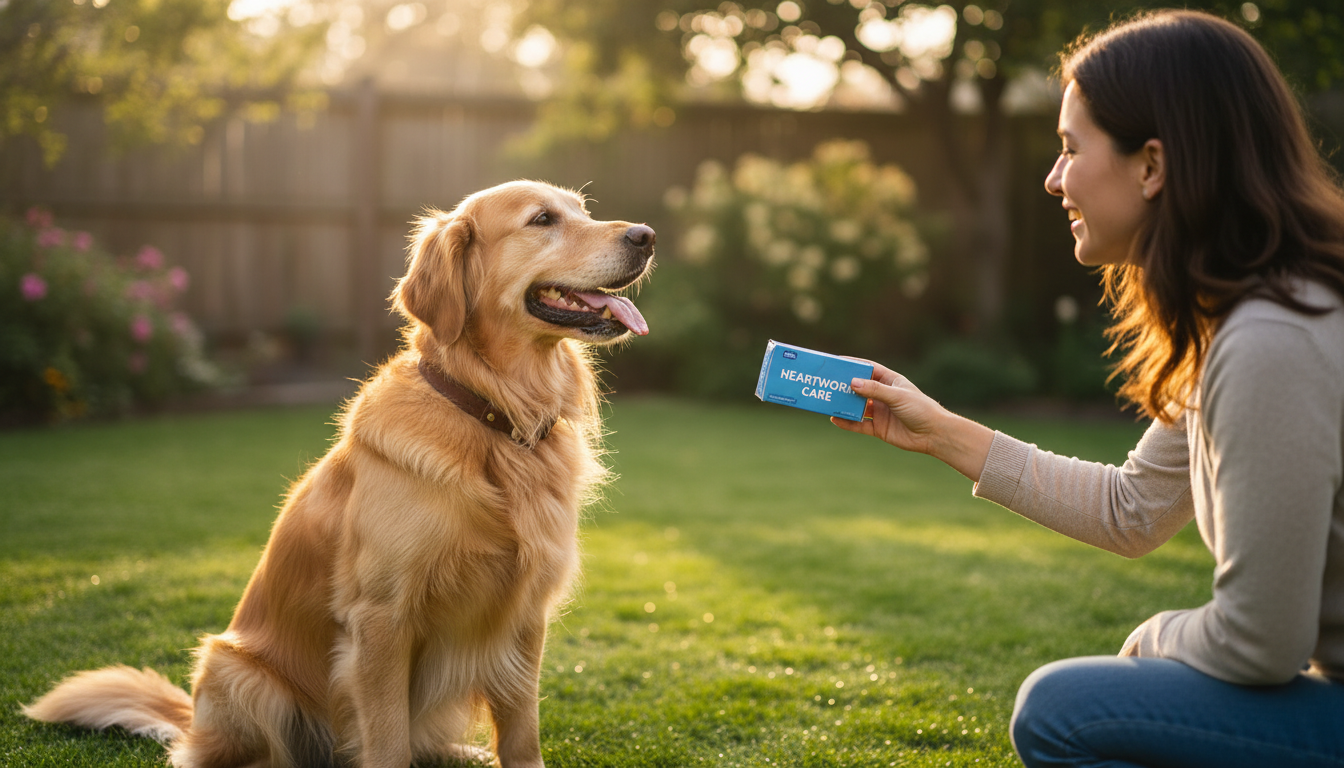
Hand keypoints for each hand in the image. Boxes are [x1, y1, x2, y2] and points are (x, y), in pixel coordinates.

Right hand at [830, 362, 944, 454]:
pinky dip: (846, 422)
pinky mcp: (878, 428)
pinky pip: (858, 425)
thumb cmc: (921, 409)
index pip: (869, 369)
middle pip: (860, 388)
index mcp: (890, 381)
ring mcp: (880, 412)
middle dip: (844, 386)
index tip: (837, 362)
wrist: (933, 434)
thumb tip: (852, 382)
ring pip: (857, 407)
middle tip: (827, 383)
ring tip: (828, 401)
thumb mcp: (897, 395)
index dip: (854, 365)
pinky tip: (835, 419)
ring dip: (843, 404)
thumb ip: (875, 390)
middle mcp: (883, 396)